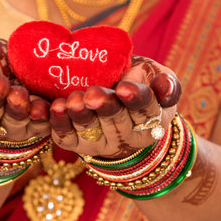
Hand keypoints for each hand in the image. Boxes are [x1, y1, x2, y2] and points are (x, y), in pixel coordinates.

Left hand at [49, 55, 180, 157]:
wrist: (115, 99)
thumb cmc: (138, 81)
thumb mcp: (157, 76)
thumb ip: (165, 81)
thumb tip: (164, 87)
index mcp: (152, 119)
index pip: (146, 110)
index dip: (136, 99)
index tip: (124, 88)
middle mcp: (128, 136)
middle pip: (117, 123)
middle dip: (104, 108)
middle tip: (93, 95)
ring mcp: (102, 143)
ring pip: (91, 131)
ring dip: (80, 116)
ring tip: (73, 101)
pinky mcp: (78, 144)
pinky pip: (68, 138)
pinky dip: (60, 124)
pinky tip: (55, 108)